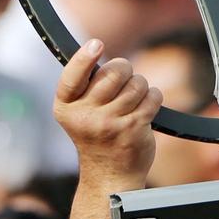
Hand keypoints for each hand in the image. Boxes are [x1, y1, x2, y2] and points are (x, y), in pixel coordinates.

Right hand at [55, 39, 159, 188]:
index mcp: (65, 107)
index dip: (84, 58)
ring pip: (137, 83)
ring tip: (132, 102)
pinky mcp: (133, 129)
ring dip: (140, 87)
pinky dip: (153, 98)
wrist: (109, 174)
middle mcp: (85, 116)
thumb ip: (86, 85)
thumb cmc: (96, 134)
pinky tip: (144, 110)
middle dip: (124, 70)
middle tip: (123, 80)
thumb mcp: (79, 112)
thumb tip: (96, 48)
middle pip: (113, 73)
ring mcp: (109, 124)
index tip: (96, 44)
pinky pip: (152, 97)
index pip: (72, 76)